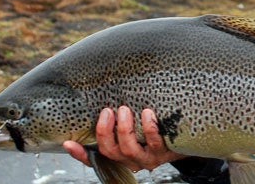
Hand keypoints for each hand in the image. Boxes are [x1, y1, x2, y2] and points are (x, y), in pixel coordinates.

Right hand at [63, 106, 186, 171]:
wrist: (186, 136)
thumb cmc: (154, 126)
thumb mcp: (134, 124)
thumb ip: (118, 118)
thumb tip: (99, 96)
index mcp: (119, 154)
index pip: (94, 158)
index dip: (79, 153)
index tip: (68, 142)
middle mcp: (130, 159)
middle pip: (109, 151)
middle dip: (105, 131)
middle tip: (108, 110)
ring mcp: (147, 158)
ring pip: (129, 149)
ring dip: (124, 128)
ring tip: (125, 109)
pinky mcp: (164, 153)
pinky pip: (155, 142)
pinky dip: (149, 127)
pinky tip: (148, 113)